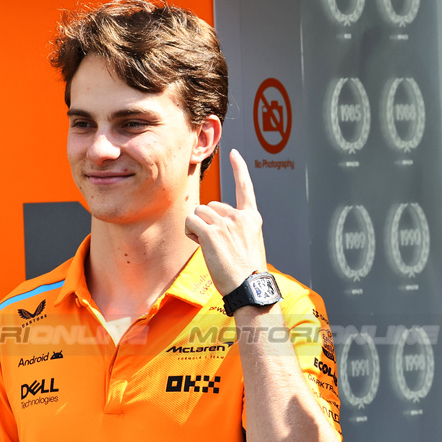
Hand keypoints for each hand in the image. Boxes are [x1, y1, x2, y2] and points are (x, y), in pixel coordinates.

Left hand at [184, 149, 267, 295]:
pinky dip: (190, 231)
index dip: (239, 169)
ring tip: (209, 247)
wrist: (249, 287)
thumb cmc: (247, 272)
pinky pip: (191, 221)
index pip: (245, 188)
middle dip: (207, 221)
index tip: (234, 154)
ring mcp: (226, 224)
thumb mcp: (250, 244)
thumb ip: (237, 228)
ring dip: (197, 227)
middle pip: (211, 205)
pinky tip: (199, 243)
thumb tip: (215, 223)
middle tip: (215, 243)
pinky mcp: (212, 233)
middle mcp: (239, 217)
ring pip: (199, 213)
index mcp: (251, 218)